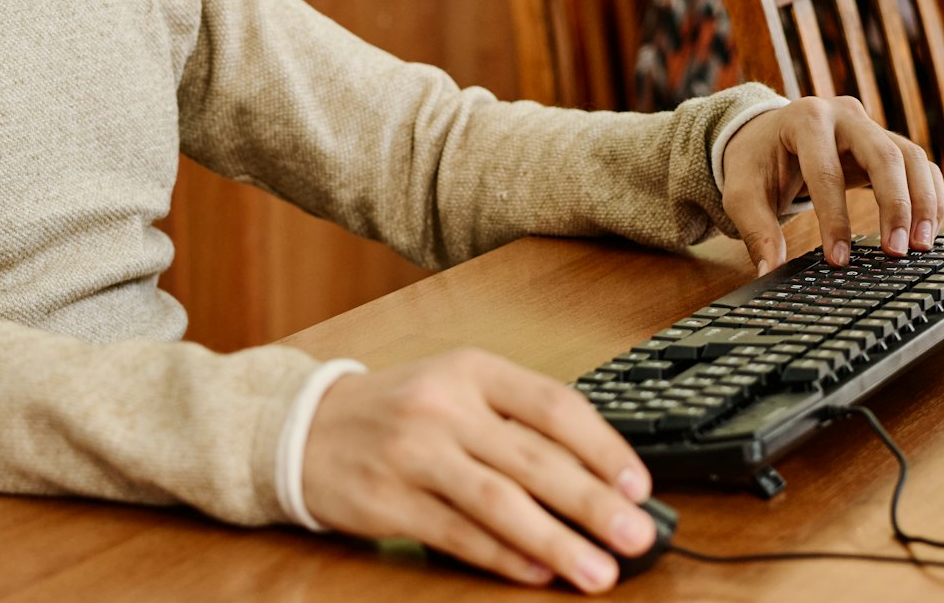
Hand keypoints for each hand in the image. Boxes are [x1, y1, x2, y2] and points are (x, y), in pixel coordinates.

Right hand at [302, 349, 658, 593]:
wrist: (304, 428)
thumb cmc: (399, 412)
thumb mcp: (456, 391)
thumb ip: (516, 424)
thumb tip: (596, 477)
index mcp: (471, 370)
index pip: (553, 405)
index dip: (603, 447)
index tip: (639, 485)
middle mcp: (443, 406)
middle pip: (533, 459)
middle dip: (592, 503)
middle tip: (636, 535)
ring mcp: (412, 453)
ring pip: (499, 501)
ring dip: (556, 541)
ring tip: (598, 571)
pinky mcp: (387, 500)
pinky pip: (457, 534)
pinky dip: (502, 557)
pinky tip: (537, 573)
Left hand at [718, 96, 943, 275]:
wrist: (766, 135)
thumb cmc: (756, 162)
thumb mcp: (742, 193)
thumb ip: (757, 230)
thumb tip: (770, 271)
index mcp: (804, 119)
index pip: (825, 171)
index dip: (834, 218)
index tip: (838, 260)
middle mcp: (843, 115)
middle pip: (883, 155)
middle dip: (895, 205)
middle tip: (897, 251)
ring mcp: (870, 126)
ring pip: (910, 157)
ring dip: (922, 203)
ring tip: (920, 246)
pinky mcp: (886, 142)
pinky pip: (919, 166)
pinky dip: (928, 197)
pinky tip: (926, 232)